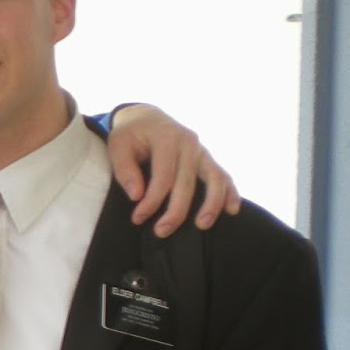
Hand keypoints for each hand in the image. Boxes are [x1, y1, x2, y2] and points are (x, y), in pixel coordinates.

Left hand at [107, 103, 241, 236]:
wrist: (147, 118)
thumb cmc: (130, 134)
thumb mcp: (117, 145)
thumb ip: (124, 170)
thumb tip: (137, 195)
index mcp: (167, 136)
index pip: (163, 176)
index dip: (151, 201)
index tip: (137, 218)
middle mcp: (189, 142)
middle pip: (187, 182)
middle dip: (176, 211)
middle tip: (161, 231)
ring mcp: (202, 150)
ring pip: (214, 178)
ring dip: (211, 204)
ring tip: (202, 225)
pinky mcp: (208, 159)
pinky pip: (223, 176)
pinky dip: (230, 192)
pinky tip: (232, 210)